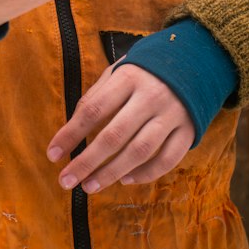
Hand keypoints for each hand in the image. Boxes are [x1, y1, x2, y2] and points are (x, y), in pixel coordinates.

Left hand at [47, 62, 193, 193]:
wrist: (196, 62)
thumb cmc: (146, 71)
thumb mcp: (119, 70)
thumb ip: (98, 95)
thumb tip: (73, 129)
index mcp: (129, 77)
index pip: (93, 109)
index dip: (70, 133)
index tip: (52, 154)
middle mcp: (151, 96)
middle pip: (115, 135)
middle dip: (87, 161)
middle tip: (66, 180)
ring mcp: (172, 115)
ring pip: (140, 151)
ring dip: (112, 172)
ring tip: (89, 186)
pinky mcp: (189, 130)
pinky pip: (167, 159)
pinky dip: (145, 174)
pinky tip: (125, 180)